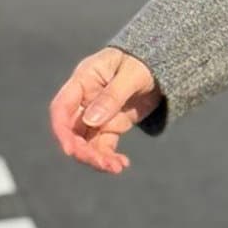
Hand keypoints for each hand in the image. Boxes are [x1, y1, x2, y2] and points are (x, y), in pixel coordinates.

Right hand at [49, 47, 162, 175]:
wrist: (165, 63)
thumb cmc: (146, 60)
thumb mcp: (133, 73)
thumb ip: (112, 95)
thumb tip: (91, 120)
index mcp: (84, 79)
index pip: (62, 107)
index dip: (62, 130)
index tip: (70, 150)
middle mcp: (85, 99)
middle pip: (73, 130)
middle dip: (83, 150)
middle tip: (103, 163)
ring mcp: (98, 114)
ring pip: (87, 142)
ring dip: (97, 157)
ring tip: (116, 167)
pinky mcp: (112, 124)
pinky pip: (104, 145)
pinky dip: (109, 156)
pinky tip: (121, 164)